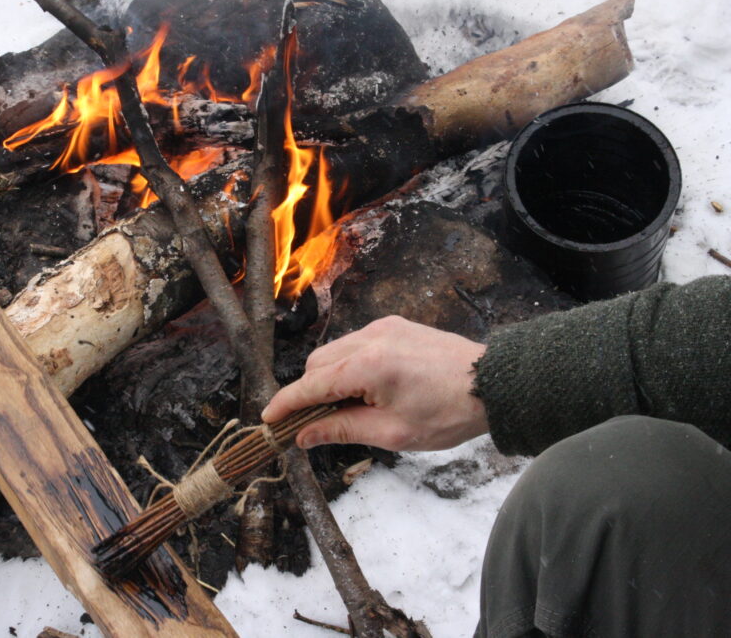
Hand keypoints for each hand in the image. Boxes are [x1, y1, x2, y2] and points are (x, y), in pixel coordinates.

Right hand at [261, 315, 488, 451]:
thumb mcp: (392, 434)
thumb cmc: (447, 414)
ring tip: (350, 408)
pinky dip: (349, 365)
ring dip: (330, 379)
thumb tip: (303, 435)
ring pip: (334, 353)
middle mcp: (368, 338)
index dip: (286, 404)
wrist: (492, 384)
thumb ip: (341, 430)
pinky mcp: (393, 325)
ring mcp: (382, 327)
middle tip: (317, 424)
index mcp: (367, 366)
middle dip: (309, 393)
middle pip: (317, 365)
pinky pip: (355, 344)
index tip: (268, 419)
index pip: (311, 385)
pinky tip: (367, 388)